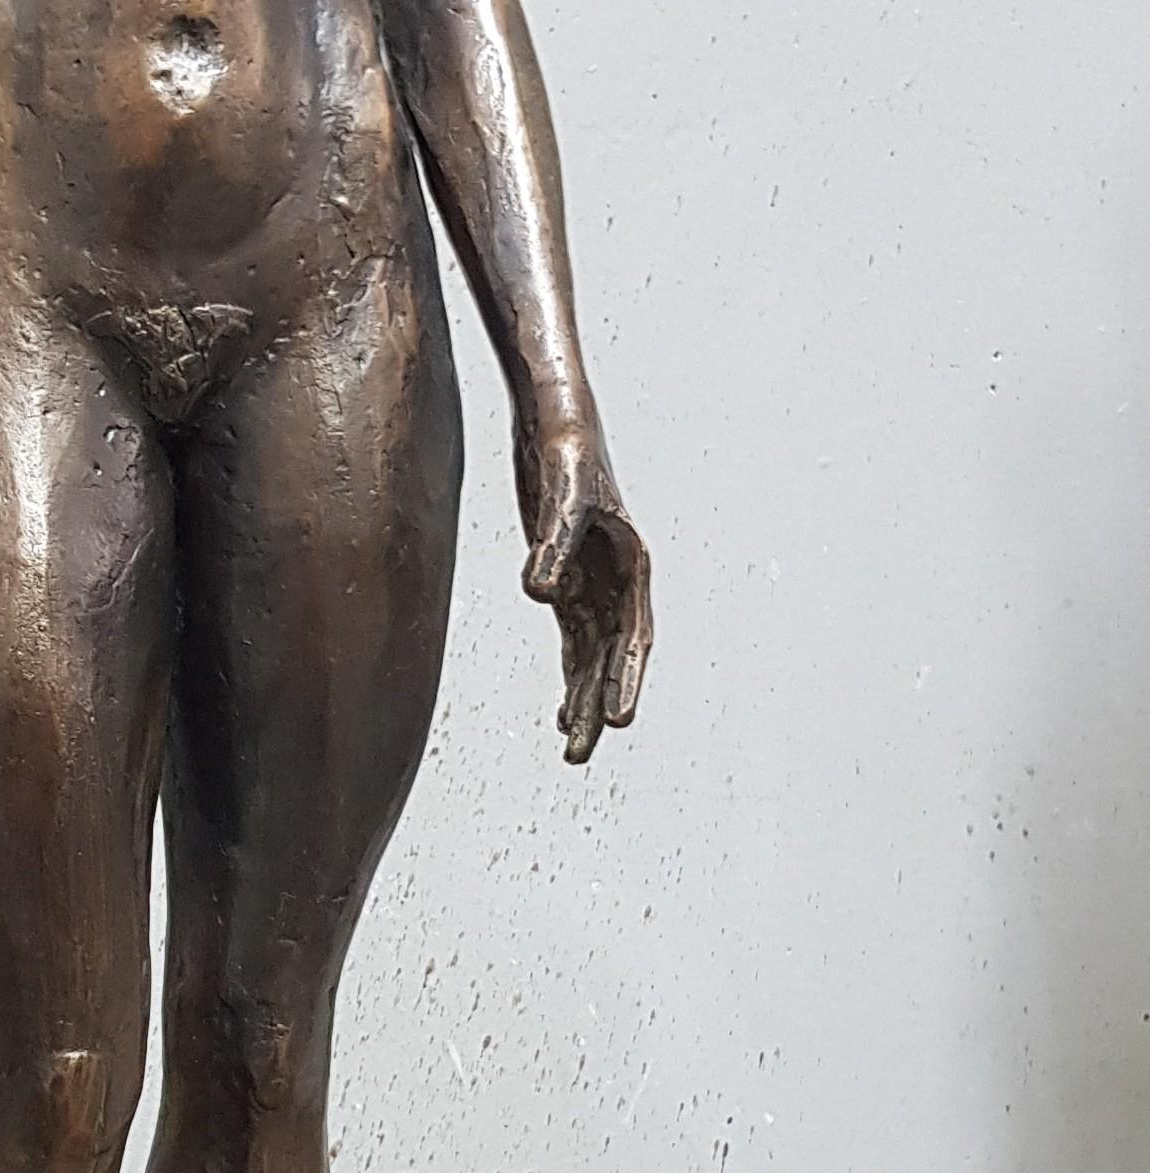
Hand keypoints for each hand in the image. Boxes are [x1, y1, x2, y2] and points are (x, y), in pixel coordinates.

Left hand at [520, 421, 652, 765]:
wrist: (553, 419)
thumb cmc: (568, 451)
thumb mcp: (562, 495)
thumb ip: (552, 545)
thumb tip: (539, 596)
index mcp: (630, 565)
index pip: (633, 636)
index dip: (626, 678)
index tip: (619, 720)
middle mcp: (616, 582)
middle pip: (613, 657)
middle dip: (600, 705)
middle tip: (583, 753)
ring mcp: (591, 582)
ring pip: (592, 656)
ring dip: (584, 700)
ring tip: (573, 749)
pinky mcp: (565, 577)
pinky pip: (574, 641)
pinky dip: (571, 675)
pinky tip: (563, 710)